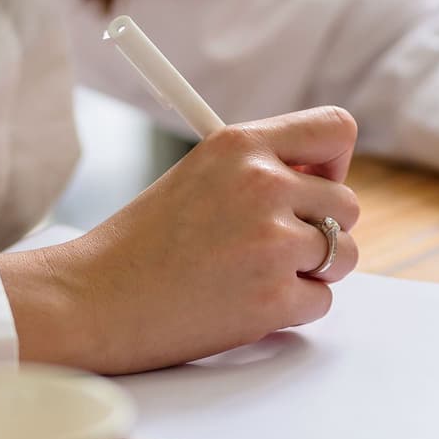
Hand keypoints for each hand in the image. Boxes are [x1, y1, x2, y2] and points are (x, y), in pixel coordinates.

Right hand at [0, 106, 362, 373]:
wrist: (90, 299)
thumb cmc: (140, 244)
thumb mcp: (200, 177)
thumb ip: (260, 170)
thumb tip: (325, 179)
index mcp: (241, 144)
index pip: (337, 129)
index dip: (334, 163)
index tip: (313, 186)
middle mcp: (263, 184)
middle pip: (348, 203)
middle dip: (321, 230)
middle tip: (273, 248)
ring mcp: (271, 242)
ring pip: (343, 254)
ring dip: (312, 271)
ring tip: (256, 275)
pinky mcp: (273, 297)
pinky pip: (322, 300)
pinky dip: (293, 309)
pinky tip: (244, 304)